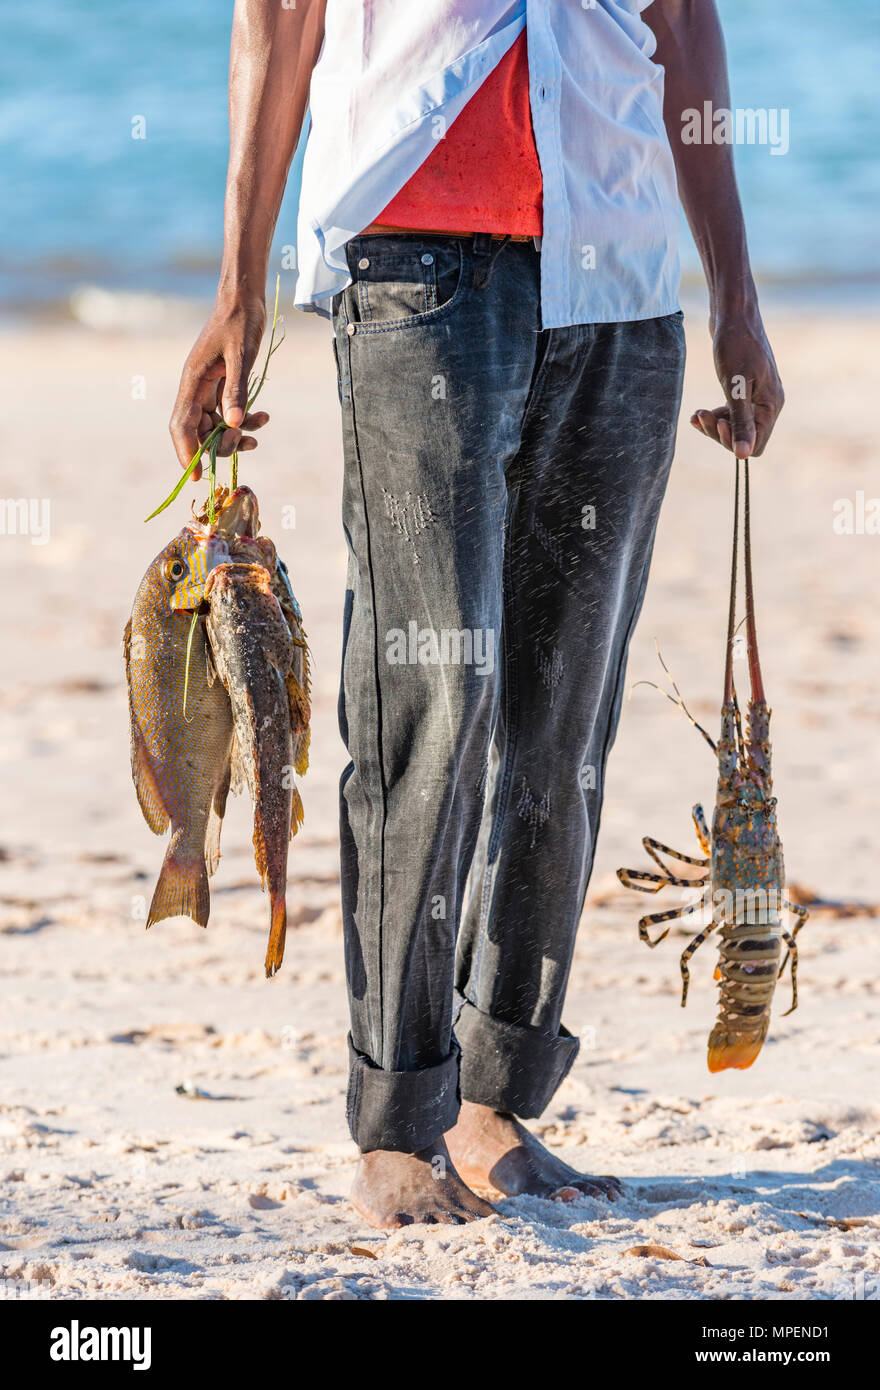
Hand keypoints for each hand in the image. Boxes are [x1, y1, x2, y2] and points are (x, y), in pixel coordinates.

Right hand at [170, 294, 269, 477]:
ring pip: (216, 425)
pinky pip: (229, 413)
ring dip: (236, 434)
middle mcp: (196, 388)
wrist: (244, 298)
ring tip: (258, 430)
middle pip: (199, 431)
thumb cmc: (240, 321)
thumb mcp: (241, 356)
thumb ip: (237, 390)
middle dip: (220, 444)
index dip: (186, 453)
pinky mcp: (222, 385)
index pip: (181, 426)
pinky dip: (245, 419)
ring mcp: (208, 388)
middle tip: (245, 443)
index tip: (197, 477)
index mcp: (192, 381)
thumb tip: (232, 426)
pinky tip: (264, 418)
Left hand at [691, 307, 783, 458]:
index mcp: (771, 404)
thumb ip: (741, 422)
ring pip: (735, 426)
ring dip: (714, 425)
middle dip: (720, 432)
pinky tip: (698, 413)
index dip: (734, 442)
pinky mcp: (744, 388)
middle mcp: (768, 403)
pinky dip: (714, 415)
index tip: (717, 425)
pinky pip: (730, 413)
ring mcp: (756, 396)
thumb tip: (743, 455)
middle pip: (744, 437)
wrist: (733, 314)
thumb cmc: (735, 345)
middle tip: (700, 416)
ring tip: (696, 415)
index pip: (756, 444)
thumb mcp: (735, 387)